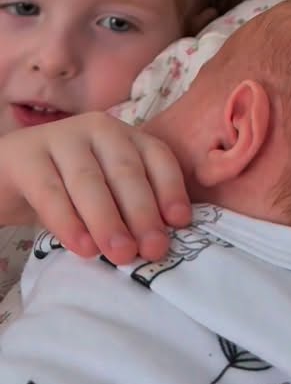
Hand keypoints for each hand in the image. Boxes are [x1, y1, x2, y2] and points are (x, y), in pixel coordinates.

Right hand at [0, 112, 191, 264]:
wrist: (9, 175)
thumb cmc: (67, 188)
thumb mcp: (104, 193)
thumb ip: (129, 208)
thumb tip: (161, 242)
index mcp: (125, 135)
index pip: (157, 157)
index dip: (170, 188)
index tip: (180, 223)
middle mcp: (97, 128)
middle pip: (126, 170)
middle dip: (143, 212)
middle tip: (153, 250)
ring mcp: (61, 137)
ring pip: (90, 181)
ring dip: (108, 220)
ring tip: (121, 254)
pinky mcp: (26, 156)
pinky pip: (51, 191)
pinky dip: (69, 221)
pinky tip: (83, 247)